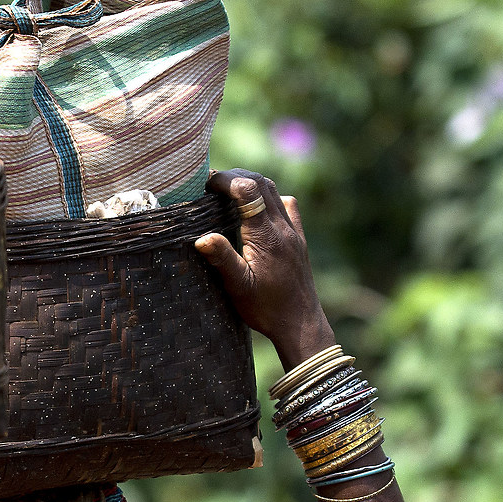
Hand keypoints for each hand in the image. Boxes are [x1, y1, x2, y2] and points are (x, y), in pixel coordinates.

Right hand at [194, 169, 335, 367]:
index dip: (225, 180)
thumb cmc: (267, 309)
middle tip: (212, 185)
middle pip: (261, 183)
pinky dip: (271, 197)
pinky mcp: (299, 240)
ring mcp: (294, 232)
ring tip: (230, 192)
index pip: (248, 189)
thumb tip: (202, 238)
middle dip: (235, 177)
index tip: (206, 185)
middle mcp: (283, 228)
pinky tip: (259, 210)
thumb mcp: (239, 288)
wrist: (301, 324)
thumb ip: (223, 259)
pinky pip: (288, 206)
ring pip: (275, 191)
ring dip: (252, 184)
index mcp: (266, 236)